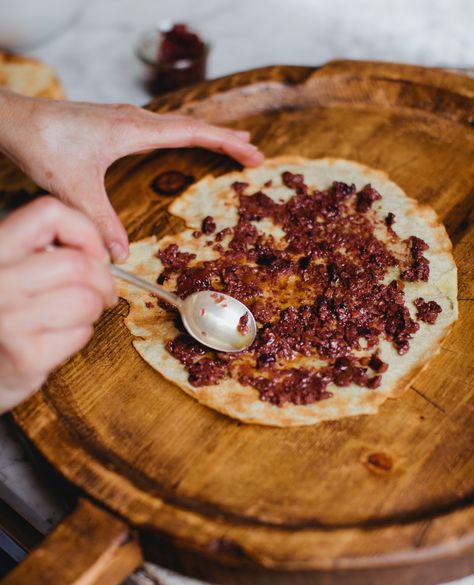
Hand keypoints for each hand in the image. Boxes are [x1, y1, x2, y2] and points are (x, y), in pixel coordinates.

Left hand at [0, 91, 263, 261]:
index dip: (226, 145)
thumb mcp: (75, 188)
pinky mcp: (118, 123)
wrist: (16, 119)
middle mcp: (137, 119)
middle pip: (194, 125)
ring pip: (179, 123)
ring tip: (231, 143)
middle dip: (226, 139)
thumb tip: (121, 255)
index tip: (253, 155)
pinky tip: (184, 140)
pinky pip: (163, 126)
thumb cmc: (44, 143)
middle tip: (254, 152)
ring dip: (207, 133)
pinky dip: (185, 134)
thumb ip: (101, 221)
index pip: (194, 133)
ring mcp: (128, 118)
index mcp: (136, 130)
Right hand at [0, 196, 115, 411]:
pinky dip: (81, 334)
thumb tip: (99, 248)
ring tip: (80, 312)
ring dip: (94, 307)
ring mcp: (7, 320)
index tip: (94, 253)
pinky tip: (60, 336)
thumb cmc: (6, 312)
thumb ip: (43, 248)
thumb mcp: (13, 266)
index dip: (85, 231)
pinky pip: (80, 333)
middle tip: (104, 291)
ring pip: (85, 300)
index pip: (48, 214)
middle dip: (103, 280)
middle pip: (77, 265)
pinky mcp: (25, 357)